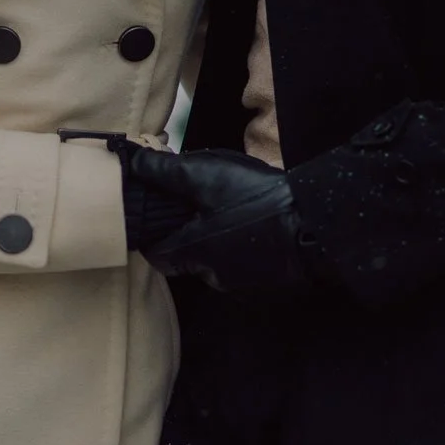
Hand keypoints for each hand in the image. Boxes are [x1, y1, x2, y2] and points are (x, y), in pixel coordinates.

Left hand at [115, 144, 320, 297]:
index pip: (155, 254)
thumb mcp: (204, 176)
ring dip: (215, 238)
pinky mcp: (267, 281)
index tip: (155, 212)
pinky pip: (242, 263)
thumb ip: (163, 171)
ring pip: (214, 261)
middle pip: (185, 257)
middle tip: (193, 203)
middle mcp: (213, 276)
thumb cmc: (255, 200)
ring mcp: (243, 283)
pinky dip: (240, 245)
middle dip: (185, 233)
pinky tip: (252, 220)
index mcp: (192, 254)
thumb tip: (127, 161)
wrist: (317, 224)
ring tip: (226, 207)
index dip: (151, 233)